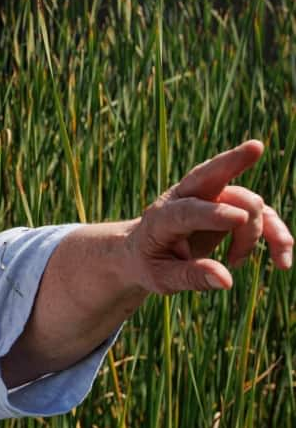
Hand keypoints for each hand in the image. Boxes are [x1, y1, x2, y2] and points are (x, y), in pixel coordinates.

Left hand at [125, 140, 292, 294]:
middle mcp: (186, 199)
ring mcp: (211, 200)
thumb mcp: (160, 277)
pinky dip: (277, 236)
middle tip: (255, 147)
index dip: (214, 213)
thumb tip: (226, 281)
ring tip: (235, 262)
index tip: (240, 219)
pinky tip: (282, 264)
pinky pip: (263, 217)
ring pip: (246, 203)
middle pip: (210, 175)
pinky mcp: (232, 208)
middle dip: (233, 162)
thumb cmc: (150, 263)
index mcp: (161, 216)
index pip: (187, 211)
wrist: (145, 251)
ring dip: (253, 234)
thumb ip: (190, 277)